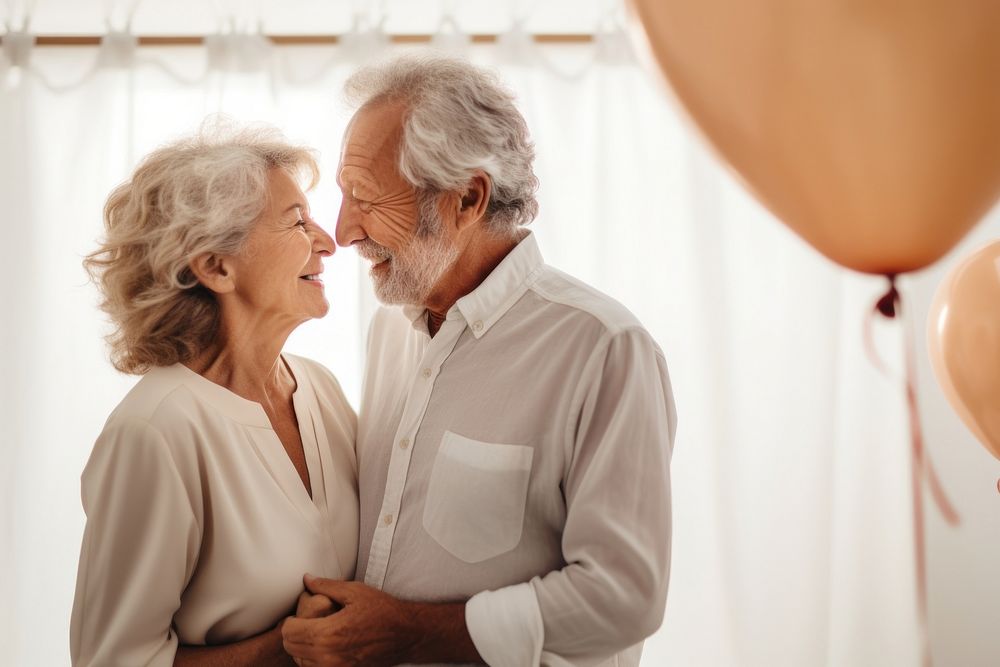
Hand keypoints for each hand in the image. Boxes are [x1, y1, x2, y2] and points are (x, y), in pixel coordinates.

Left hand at [281, 575, 416, 666]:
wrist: (406, 634)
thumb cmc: (383, 611)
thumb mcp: (355, 591)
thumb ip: (326, 586)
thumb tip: (307, 579)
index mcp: (329, 633)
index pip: (289, 631)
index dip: (290, 620)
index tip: (298, 614)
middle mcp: (328, 656)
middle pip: (291, 647)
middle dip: (294, 633)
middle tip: (306, 621)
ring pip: (300, 661)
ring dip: (301, 647)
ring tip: (316, 633)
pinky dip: (312, 659)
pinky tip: (324, 646)